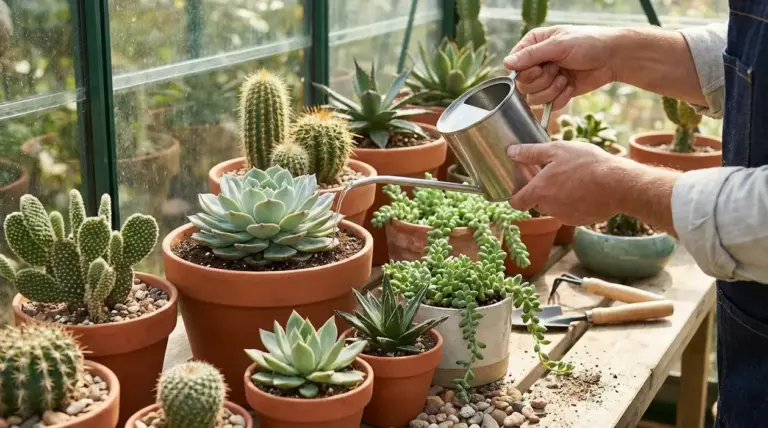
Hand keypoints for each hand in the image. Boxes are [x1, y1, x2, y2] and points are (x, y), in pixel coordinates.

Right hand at [504, 25, 622, 109]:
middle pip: (522, 85)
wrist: (612, 58)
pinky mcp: (556, 93)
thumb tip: (506, 64)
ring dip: (551, 91)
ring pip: (533, 98)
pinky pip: (547, 105)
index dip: (525, 72)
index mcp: (533, 45)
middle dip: (542, 81)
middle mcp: (536, 63)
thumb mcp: (559, 45)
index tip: (540, 67)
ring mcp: (546, 79)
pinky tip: (570, 87)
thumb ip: (531, 55)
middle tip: (557, 70)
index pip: (513, 66)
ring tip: (565, 79)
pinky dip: (560, 99)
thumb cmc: (588, 43)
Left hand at [506, 141, 632, 225]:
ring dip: (560, 196)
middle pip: (537, 202)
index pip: (516, 203)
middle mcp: (548, 208)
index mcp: (539, 191)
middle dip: (543, 190)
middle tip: (557, 174)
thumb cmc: (587, 164)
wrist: (619, 184)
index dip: (516, 196)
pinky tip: (586, 189)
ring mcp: (565, 216)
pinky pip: (571, 211)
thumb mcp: (557, 150)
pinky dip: (575, 203)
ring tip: (575, 179)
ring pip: (555, 206)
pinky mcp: (580, 221)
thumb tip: (511, 152)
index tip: (521, 188)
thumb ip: (531, 152)